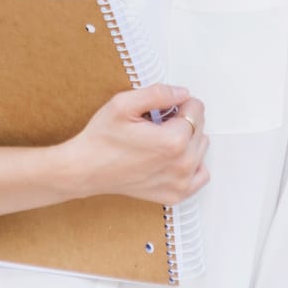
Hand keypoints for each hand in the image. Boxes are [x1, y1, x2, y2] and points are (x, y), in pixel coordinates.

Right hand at [62, 83, 208, 205]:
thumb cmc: (102, 138)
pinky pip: (201, 174)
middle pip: (200, 127)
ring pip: (201, 148)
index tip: (163, 108)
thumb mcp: (124, 104)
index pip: (196, 108)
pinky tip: (172, 157)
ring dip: (187, 140)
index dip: (179, 102)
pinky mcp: (176, 194)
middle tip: (156, 124)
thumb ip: (158, 93)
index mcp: (173, 141)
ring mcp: (180, 183)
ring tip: (159, 140)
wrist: (85, 170)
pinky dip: (192, 163)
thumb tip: (183, 93)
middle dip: (182, 120)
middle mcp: (182, 165)